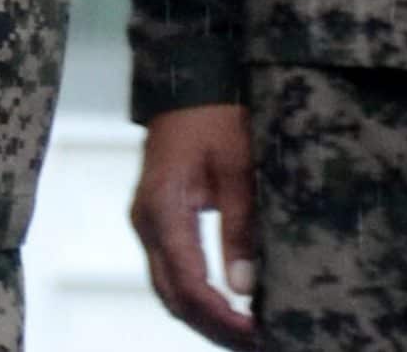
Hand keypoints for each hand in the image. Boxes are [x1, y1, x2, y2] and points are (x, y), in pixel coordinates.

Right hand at [130, 103, 256, 345]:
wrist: (188, 81)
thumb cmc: (216, 117)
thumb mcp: (239, 169)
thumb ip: (241, 228)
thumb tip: (245, 288)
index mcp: (163, 209)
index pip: (190, 284)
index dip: (223, 318)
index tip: (258, 332)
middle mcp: (147, 222)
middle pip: (173, 296)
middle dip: (213, 327)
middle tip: (258, 342)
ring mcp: (148, 222)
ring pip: (169, 288)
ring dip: (205, 316)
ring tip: (246, 331)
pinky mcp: (157, 219)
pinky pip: (171, 271)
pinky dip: (197, 295)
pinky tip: (228, 305)